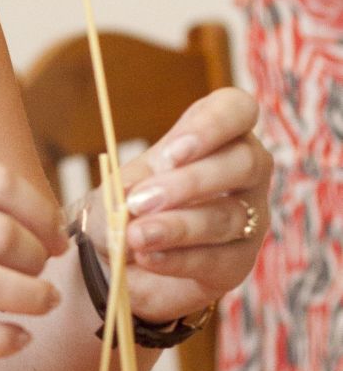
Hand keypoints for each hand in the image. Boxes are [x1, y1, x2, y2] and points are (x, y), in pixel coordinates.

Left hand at [82, 89, 271, 326]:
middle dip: (191, 183)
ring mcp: (249, 216)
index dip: (212, 126)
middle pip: (245, 164)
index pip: (237, 110)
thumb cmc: (128, 205)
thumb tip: (135, 198)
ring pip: (228, 216)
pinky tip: (148, 258)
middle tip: (141, 201)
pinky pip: (218, 260)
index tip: (172, 152)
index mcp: (217, 134)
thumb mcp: (121, 188)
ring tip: (137, 236)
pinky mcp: (239, 260)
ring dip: (179, 227)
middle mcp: (245, 171)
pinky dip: (178, 260)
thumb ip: (130, 188)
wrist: (120, 255)